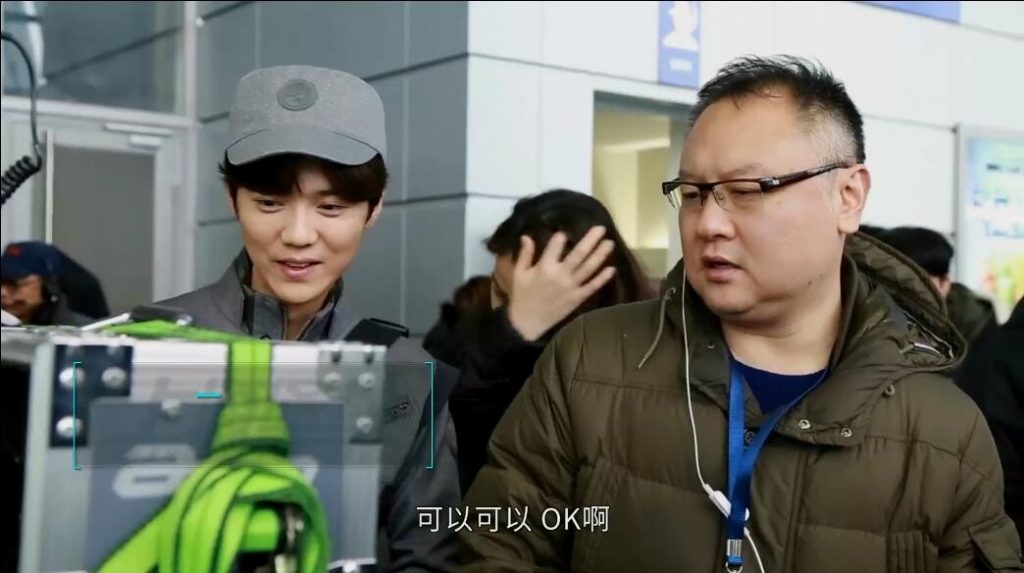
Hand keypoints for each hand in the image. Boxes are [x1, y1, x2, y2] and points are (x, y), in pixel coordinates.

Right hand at [506, 226, 616, 340]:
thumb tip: (527, 236)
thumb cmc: (521, 296)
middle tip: (601, 228)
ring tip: (610, 242)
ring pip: (589, 268)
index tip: (567, 230)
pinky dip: (602, 278)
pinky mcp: (577, 298)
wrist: (526, 323)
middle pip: (579, 253)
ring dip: (600, 255)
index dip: (561, 236)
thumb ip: (525, 254)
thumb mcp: (518, 273)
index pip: (556, 245)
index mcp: (544, 267)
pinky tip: (611, 269)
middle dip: (591, 239)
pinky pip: (592, 287)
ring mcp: (571, 287)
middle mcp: (560, 274)